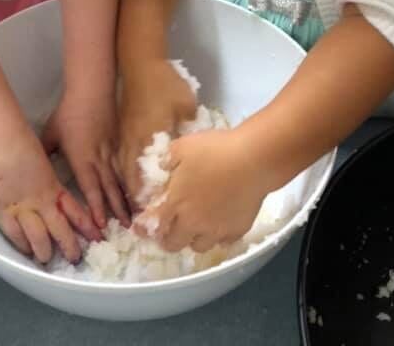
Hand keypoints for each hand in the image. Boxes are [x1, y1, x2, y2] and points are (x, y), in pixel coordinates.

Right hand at [0, 126, 100, 263]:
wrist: (6, 143)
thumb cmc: (25, 145)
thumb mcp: (45, 163)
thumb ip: (49, 180)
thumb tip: (53, 188)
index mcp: (54, 188)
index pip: (75, 212)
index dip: (86, 226)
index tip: (97, 237)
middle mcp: (43, 203)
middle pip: (60, 230)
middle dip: (69, 247)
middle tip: (75, 258)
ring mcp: (24, 209)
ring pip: (39, 238)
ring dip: (44, 251)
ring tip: (46, 259)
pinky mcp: (5, 212)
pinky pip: (15, 235)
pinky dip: (22, 245)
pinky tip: (26, 251)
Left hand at [42, 94, 129, 229]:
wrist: (91, 91)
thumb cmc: (69, 113)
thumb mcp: (51, 134)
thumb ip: (46, 153)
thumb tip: (35, 168)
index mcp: (82, 159)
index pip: (90, 188)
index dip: (95, 207)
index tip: (101, 225)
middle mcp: (99, 159)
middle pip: (109, 188)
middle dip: (116, 210)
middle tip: (126, 229)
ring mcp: (111, 151)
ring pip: (119, 180)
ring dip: (126, 199)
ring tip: (134, 216)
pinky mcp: (118, 143)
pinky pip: (124, 168)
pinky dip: (129, 182)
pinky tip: (135, 192)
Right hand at [118, 59, 197, 205]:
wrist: (141, 64)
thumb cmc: (165, 85)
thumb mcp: (187, 107)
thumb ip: (190, 130)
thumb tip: (194, 150)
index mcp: (148, 139)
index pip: (145, 176)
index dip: (147, 197)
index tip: (152, 214)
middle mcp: (132, 141)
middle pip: (129, 176)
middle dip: (134, 197)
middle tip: (143, 215)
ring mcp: (124, 134)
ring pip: (122, 167)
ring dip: (128, 185)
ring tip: (135, 203)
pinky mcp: (122, 127)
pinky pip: (121, 156)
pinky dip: (125, 170)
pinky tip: (132, 178)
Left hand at [139, 127, 268, 252]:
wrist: (253, 159)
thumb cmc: (214, 149)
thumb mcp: (181, 147)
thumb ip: (164, 162)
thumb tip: (157, 171)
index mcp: (175, 204)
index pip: (153, 226)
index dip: (143, 228)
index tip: (140, 227)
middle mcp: (193, 223)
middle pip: (173, 244)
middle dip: (166, 237)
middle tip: (168, 227)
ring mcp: (216, 230)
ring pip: (198, 247)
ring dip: (192, 238)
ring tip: (195, 225)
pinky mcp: (237, 231)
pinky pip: (222, 242)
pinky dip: (217, 236)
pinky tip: (218, 222)